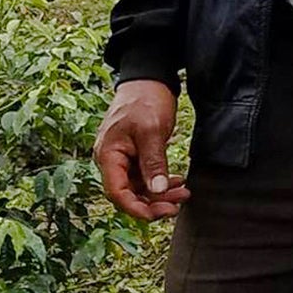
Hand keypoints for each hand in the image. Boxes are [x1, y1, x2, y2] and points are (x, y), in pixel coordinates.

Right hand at [94, 80, 188, 220]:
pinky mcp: (136, 154)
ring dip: (160, 194)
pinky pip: (145, 176)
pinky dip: (161, 182)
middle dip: (152, 203)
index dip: (135, 208)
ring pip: (139, 187)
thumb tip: (157, 191)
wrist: (148, 79)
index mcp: (108, 156)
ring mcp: (124, 158)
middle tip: (177, 206)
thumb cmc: (145, 100)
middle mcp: (112, 160)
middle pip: (128, 193)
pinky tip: (178, 182)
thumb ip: (153, 162)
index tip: (158, 214)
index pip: (116, 192)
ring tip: (184, 194)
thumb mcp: (151, 131)